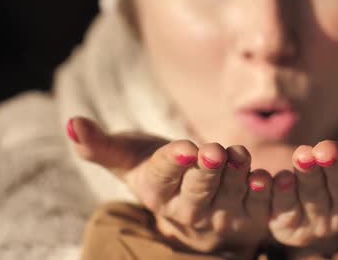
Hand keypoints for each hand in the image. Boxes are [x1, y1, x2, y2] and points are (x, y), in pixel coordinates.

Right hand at [68, 117, 269, 256]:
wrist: (190, 192)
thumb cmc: (155, 166)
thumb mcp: (128, 155)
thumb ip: (100, 144)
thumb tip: (71, 122)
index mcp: (156, 191)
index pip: (162, 177)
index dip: (173, 163)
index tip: (184, 148)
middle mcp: (185, 210)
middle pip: (196, 192)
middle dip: (206, 172)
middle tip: (214, 151)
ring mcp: (218, 215)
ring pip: (228, 198)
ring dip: (236, 177)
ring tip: (240, 155)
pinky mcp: (247, 216)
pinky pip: (258, 207)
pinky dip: (264, 194)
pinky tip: (266, 177)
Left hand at [269, 127, 337, 254]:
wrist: (317, 166)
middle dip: (335, 169)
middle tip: (326, 151)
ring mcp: (320, 221)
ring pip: (313, 197)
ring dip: (307, 177)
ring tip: (302, 155)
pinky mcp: (291, 224)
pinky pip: (281, 210)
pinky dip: (276, 193)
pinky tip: (271, 178)